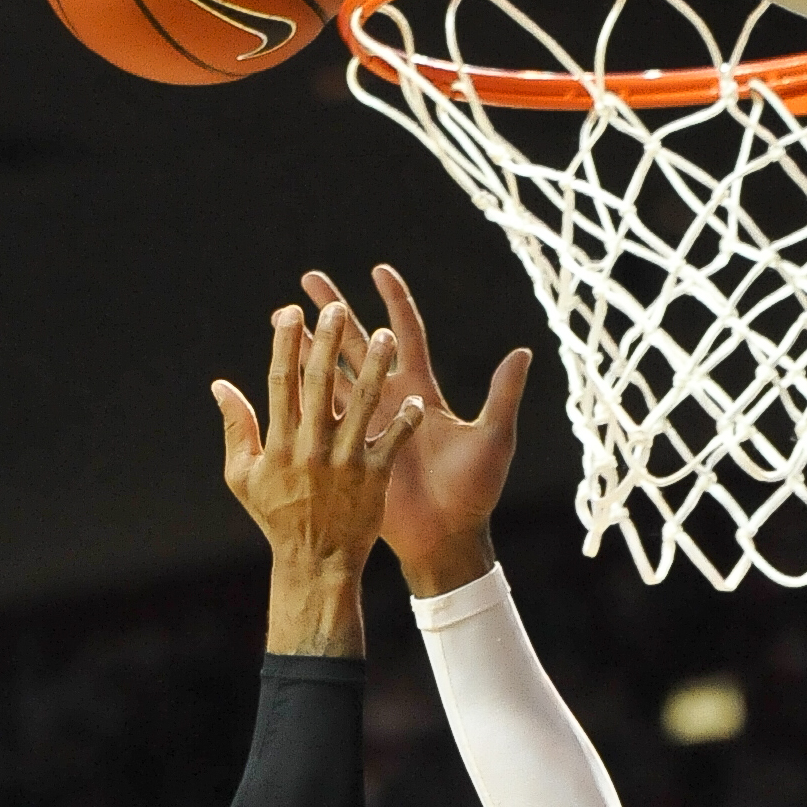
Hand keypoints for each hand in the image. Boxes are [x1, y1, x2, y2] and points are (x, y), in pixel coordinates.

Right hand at [213, 302, 425, 645]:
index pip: (281, 382)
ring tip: (384, 336)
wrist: (314, 564)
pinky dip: (405, 421)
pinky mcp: (373, 478)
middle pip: (319, 384)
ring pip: (361, 404)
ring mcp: (345, 461)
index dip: (285, 345)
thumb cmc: (275, 518)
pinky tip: (416, 399)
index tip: (290, 313)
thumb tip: (219, 385)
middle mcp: (312, 447)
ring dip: (373, 369)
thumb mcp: (243, 477)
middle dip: (327, 343)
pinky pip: (392, 441)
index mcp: (280, 442)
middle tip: (335, 308)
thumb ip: (236, 429)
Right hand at [300, 262, 528, 594]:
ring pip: (332, 375)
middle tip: (309, 280)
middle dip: (335, 311)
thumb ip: (503, 395)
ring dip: (309, 348)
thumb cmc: (475, 491)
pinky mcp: (352, 450)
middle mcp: (392, 400)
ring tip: (284, 320)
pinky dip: (304, 397)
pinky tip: (282, 374)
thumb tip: (524, 351)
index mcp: (423, 390)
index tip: (377, 269)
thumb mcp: (493, 439)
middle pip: (359, 344)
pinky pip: (325, 418)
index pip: (406, 334)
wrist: (447, 536)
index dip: (394, 301)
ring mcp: (368, 425)